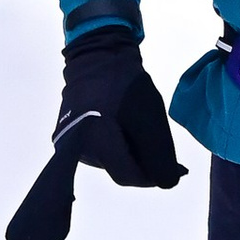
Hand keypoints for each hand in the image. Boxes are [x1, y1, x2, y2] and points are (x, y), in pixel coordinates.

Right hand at [5, 26, 185, 239]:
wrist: (95, 56)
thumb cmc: (125, 85)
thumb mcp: (151, 119)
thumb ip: (160, 156)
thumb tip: (167, 182)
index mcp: (97, 142)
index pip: (129, 176)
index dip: (154, 174)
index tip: (173, 166)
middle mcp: (76, 149)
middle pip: (119, 170)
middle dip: (142, 160)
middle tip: (154, 136)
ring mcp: (68, 143)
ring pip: (109, 161)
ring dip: (128, 151)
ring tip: (134, 125)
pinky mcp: (67, 136)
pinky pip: (98, 151)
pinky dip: (115, 144)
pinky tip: (121, 124)